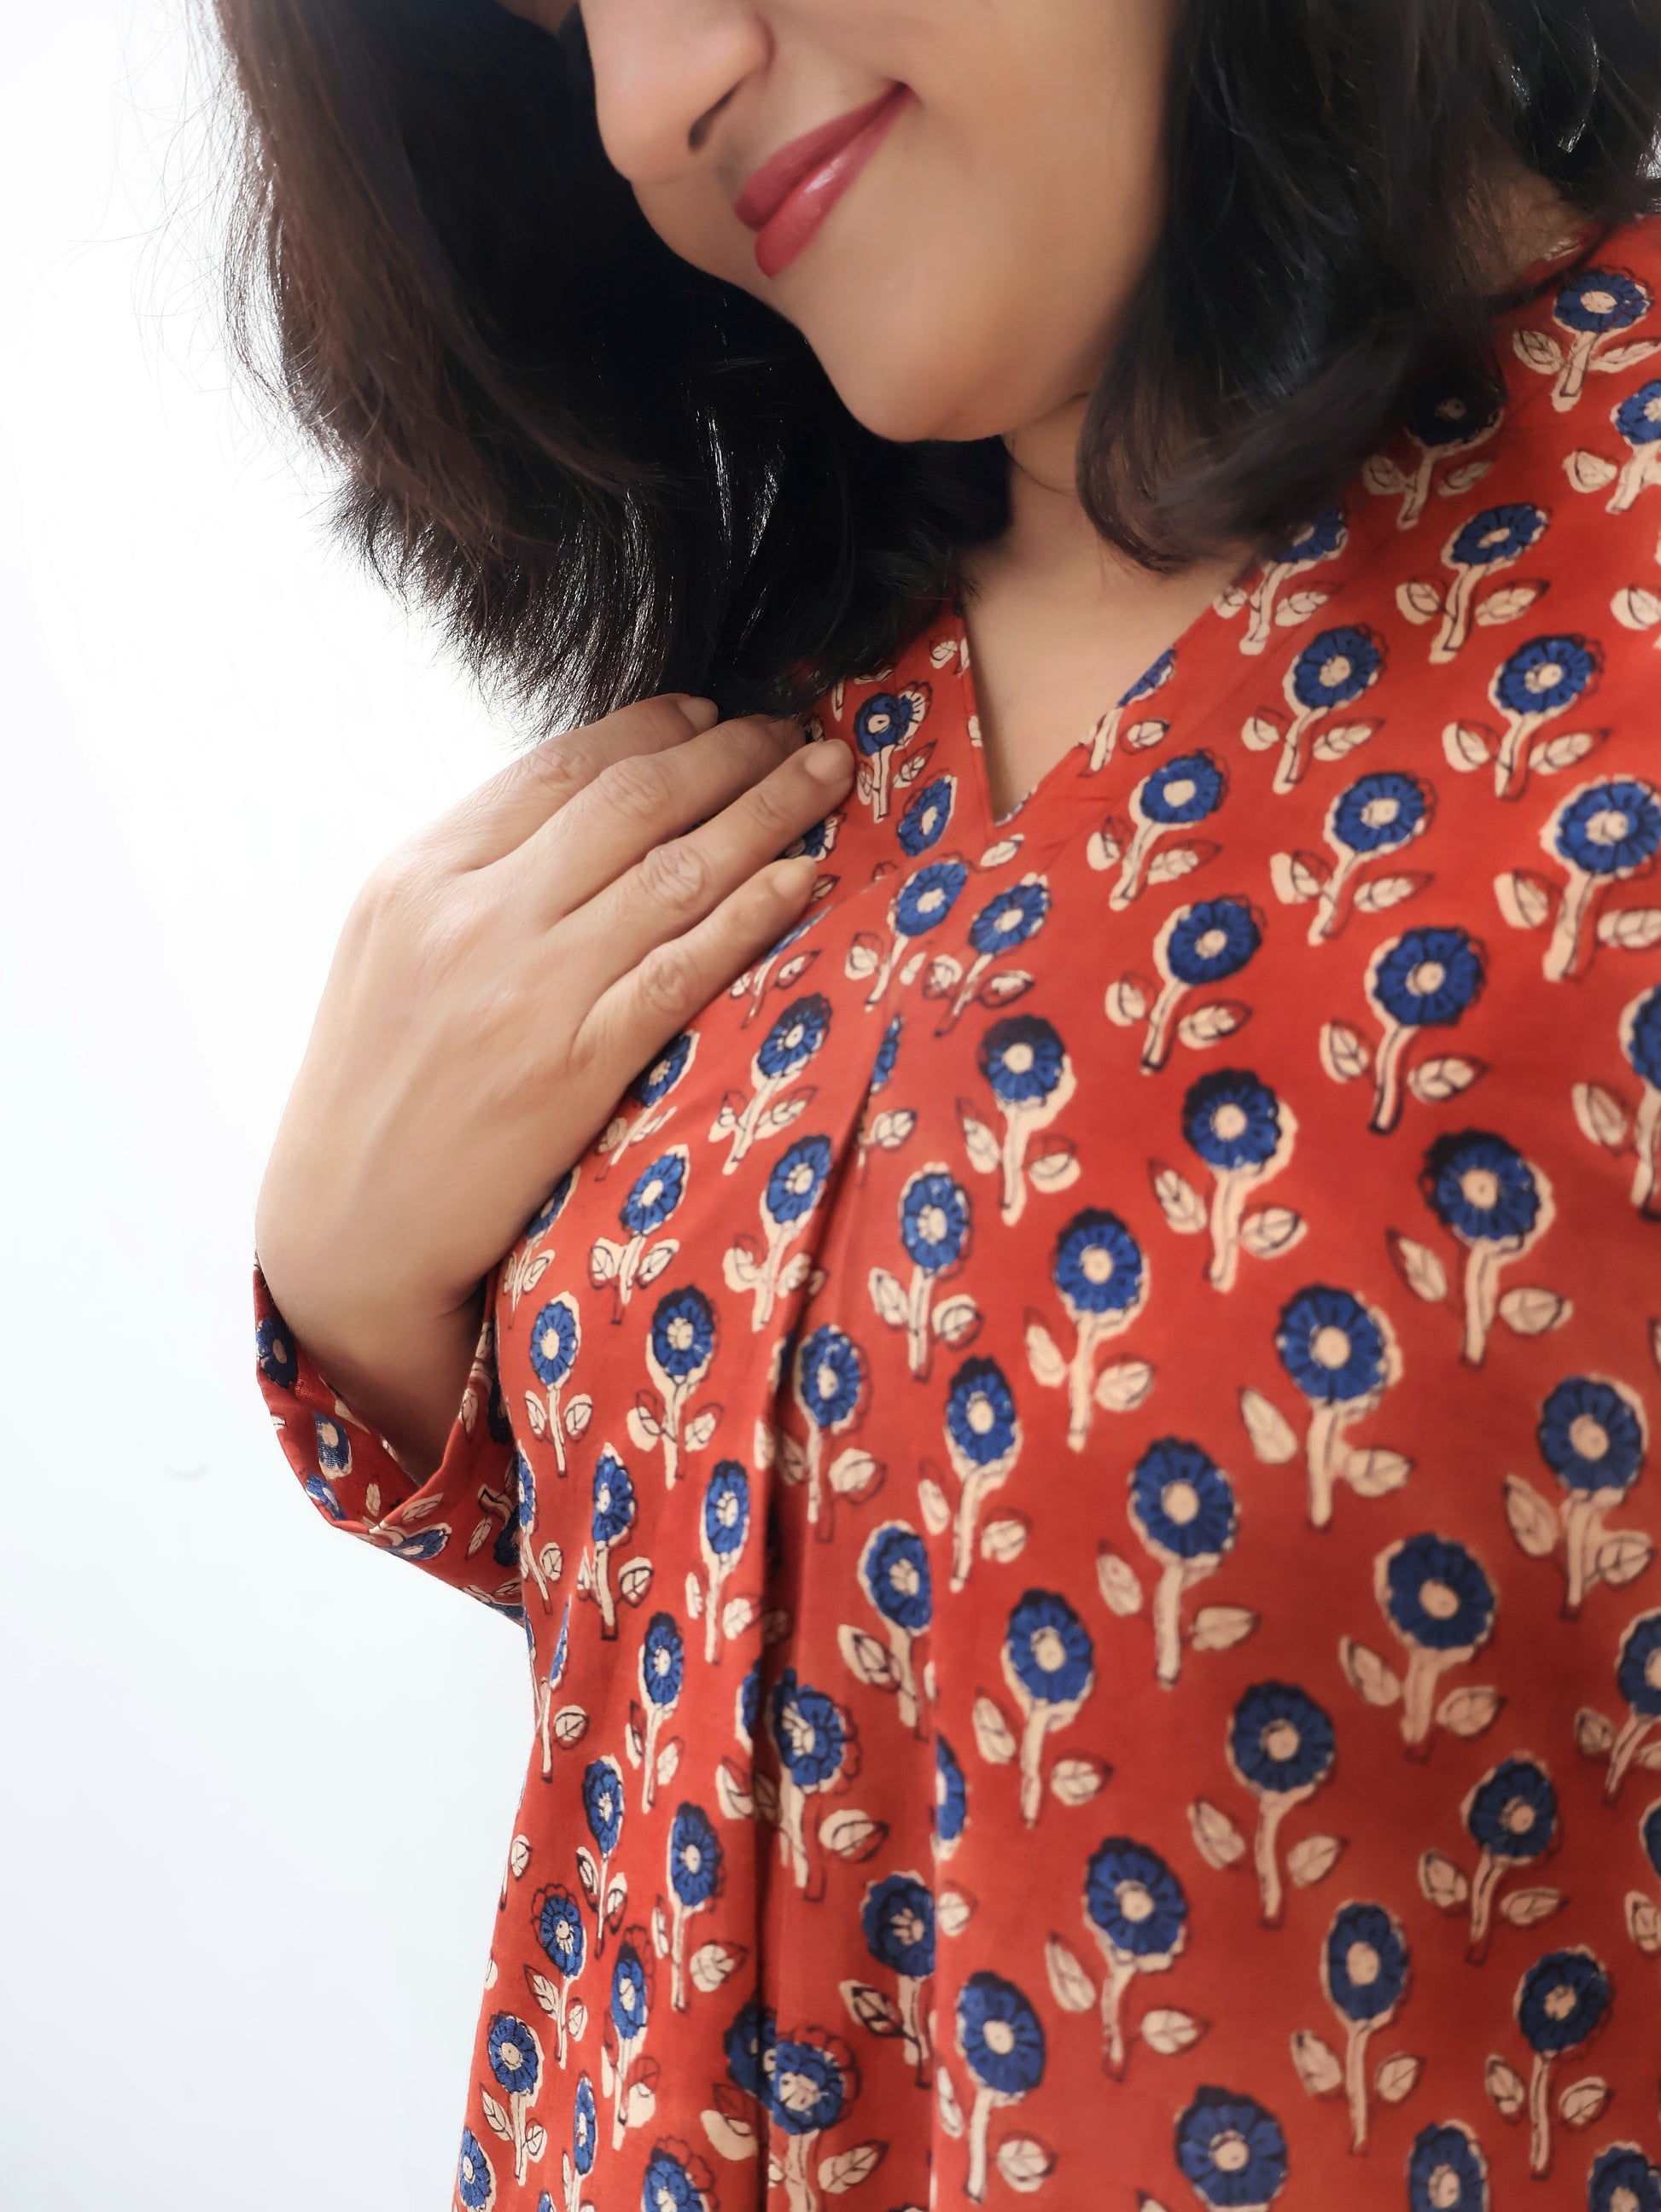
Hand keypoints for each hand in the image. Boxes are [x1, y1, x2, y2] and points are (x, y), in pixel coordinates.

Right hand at [255, 694, 853, 1471]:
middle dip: (729, 752)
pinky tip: (806, 878)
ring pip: (674, 870)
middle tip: (792, 729)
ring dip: (767, 810)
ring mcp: (527, 989)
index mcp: (419, 874)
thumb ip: (469, 876)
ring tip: (827, 773)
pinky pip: (686, 967)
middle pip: (631, 800)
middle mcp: (472, 916)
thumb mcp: (390, 951)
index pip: (559, 766)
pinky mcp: (574, 1065)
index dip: (654, 729)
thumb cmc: (376, 1089)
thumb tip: (578, 808)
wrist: (347, 1228)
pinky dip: (755, 912)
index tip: (715, 712)